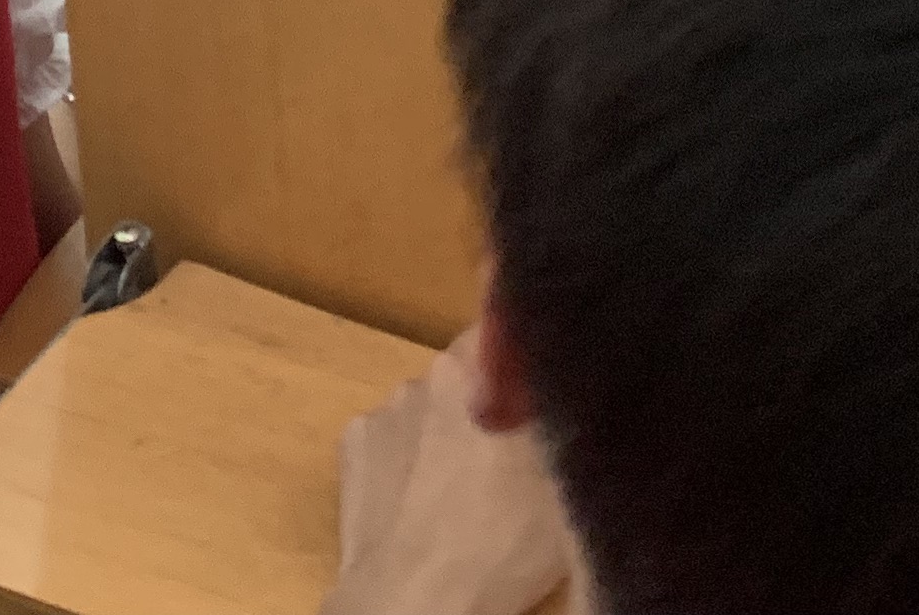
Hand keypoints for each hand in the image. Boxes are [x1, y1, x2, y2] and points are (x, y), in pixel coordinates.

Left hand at [322, 326, 579, 614]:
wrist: (416, 599)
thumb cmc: (502, 543)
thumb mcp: (565, 478)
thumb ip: (563, 415)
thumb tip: (567, 381)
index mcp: (480, 365)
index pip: (511, 332)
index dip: (530, 362)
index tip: (543, 398)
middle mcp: (427, 372)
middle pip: (470, 374)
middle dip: (490, 407)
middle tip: (513, 461)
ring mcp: (383, 408)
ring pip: (429, 409)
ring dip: (447, 436)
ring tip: (467, 493)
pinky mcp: (351, 444)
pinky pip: (391, 439)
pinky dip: (408, 462)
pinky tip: (425, 504)